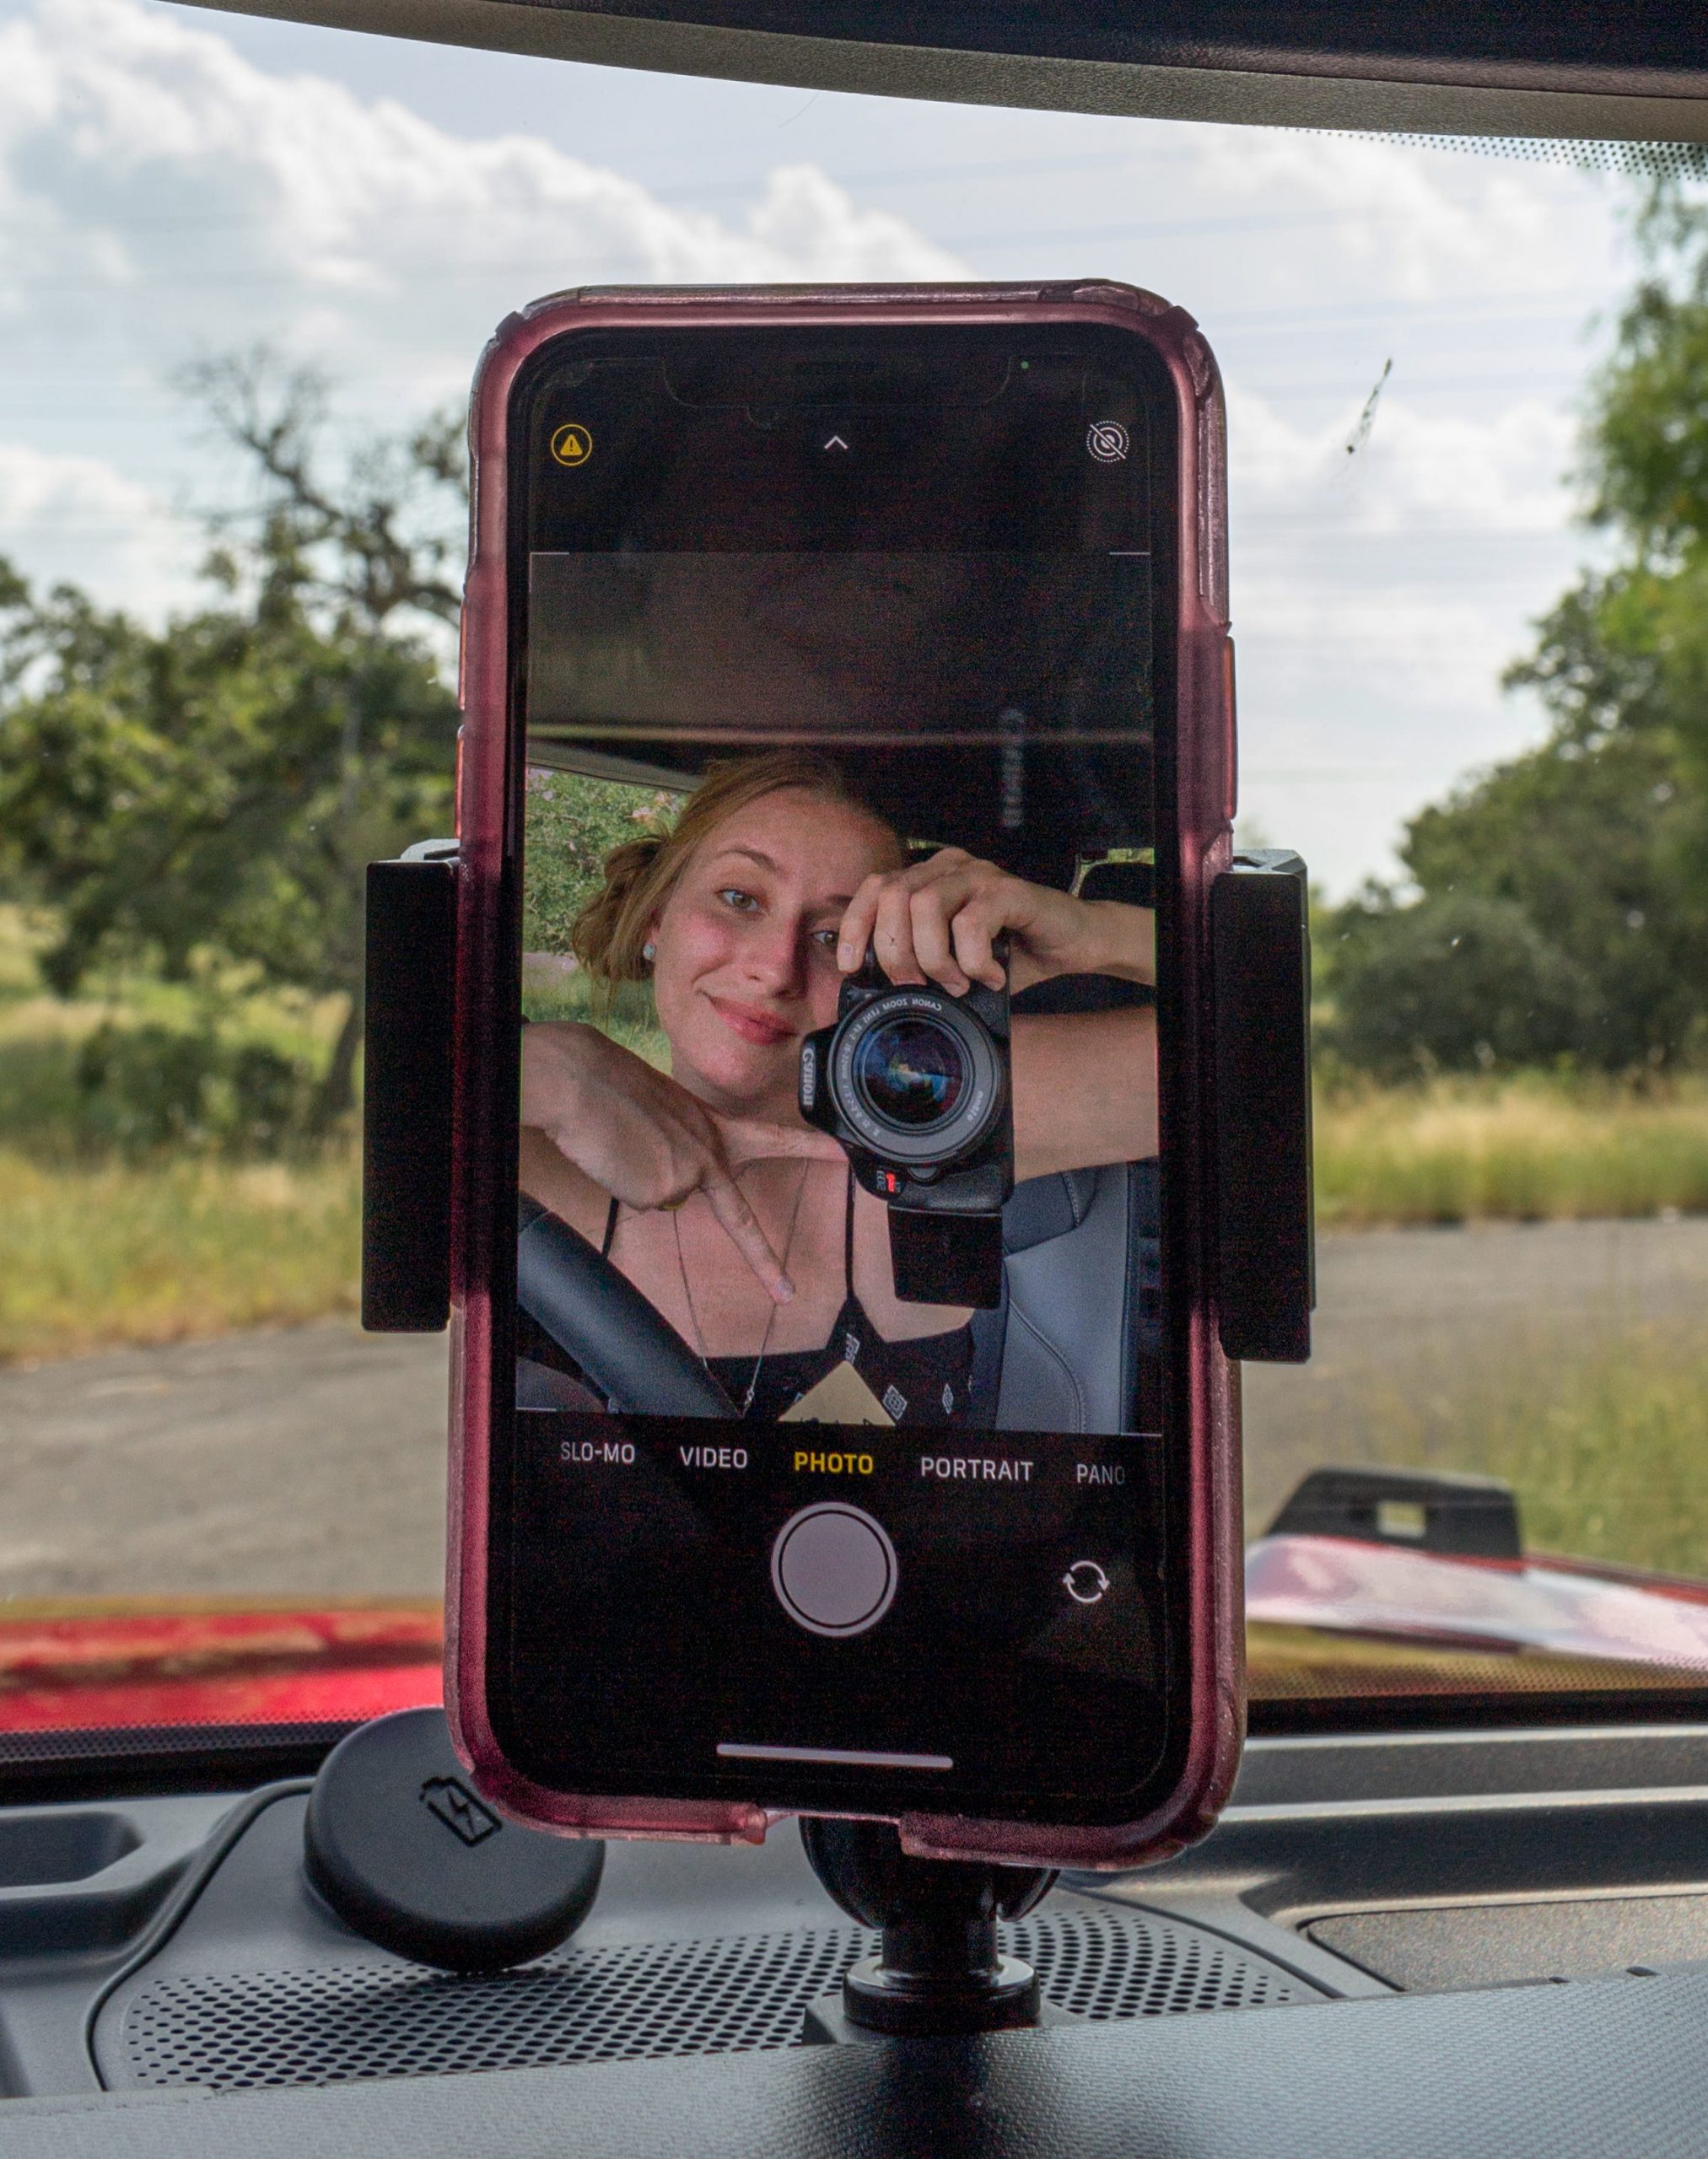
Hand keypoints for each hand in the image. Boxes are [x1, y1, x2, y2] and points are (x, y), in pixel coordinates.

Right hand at [521, 1024, 840, 1302]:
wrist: (581, 1081)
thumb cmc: (613, 1089)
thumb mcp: (666, 1114)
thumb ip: (684, 1149)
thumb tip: (675, 1193)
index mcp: (716, 1127)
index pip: (775, 1140)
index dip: (813, 1149)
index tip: (846, 1157)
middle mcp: (712, 1154)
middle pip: (737, 1220)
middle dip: (764, 1261)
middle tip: (788, 1293)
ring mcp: (690, 1176)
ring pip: (663, 1197)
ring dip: (640, 1177)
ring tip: (625, 1142)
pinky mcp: (663, 1190)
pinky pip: (641, 1199)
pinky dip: (624, 1182)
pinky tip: (617, 1155)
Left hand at [835, 849, 1153, 995]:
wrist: (1072, 943)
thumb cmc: (1011, 953)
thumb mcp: (955, 962)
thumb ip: (921, 965)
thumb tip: (880, 994)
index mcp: (928, 878)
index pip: (874, 888)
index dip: (855, 926)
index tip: (851, 966)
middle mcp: (949, 868)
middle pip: (893, 897)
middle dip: (896, 952)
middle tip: (918, 985)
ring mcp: (979, 875)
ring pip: (925, 906)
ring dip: (933, 957)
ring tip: (956, 982)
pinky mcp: (1010, 890)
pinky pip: (972, 921)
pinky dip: (972, 959)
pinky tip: (988, 975)